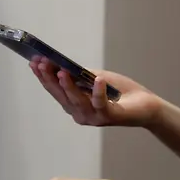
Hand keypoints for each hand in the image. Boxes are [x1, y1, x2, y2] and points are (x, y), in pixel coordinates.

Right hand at [29, 59, 160, 127]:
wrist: (146, 105)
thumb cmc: (119, 92)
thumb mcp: (95, 79)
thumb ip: (80, 76)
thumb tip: (61, 64)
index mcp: (73, 105)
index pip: (54, 90)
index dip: (43, 76)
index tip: (34, 62)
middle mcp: (79, 114)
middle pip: (61, 96)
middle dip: (50, 79)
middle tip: (42, 64)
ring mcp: (93, 117)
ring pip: (77, 100)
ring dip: (68, 86)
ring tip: (61, 71)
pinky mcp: (109, 117)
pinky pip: (101, 103)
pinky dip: (99, 91)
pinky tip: (98, 79)